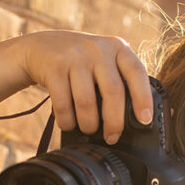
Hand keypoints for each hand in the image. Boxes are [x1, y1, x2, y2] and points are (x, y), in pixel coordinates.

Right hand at [12, 31, 152, 143]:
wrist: (40, 48)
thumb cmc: (80, 63)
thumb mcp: (103, 61)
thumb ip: (120, 80)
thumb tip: (143, 117)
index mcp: (117, 47)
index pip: (137, 72)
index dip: (143, 98)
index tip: (145, 120)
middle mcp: (98, 48)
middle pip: (113, 92)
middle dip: (114, 122)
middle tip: (112, 137)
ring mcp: (75, 56)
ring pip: (87, 102)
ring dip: (89, 124)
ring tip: (88, 128)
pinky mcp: (54, 67)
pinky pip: (63, 104)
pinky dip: (67, 121)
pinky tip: (68, 123)